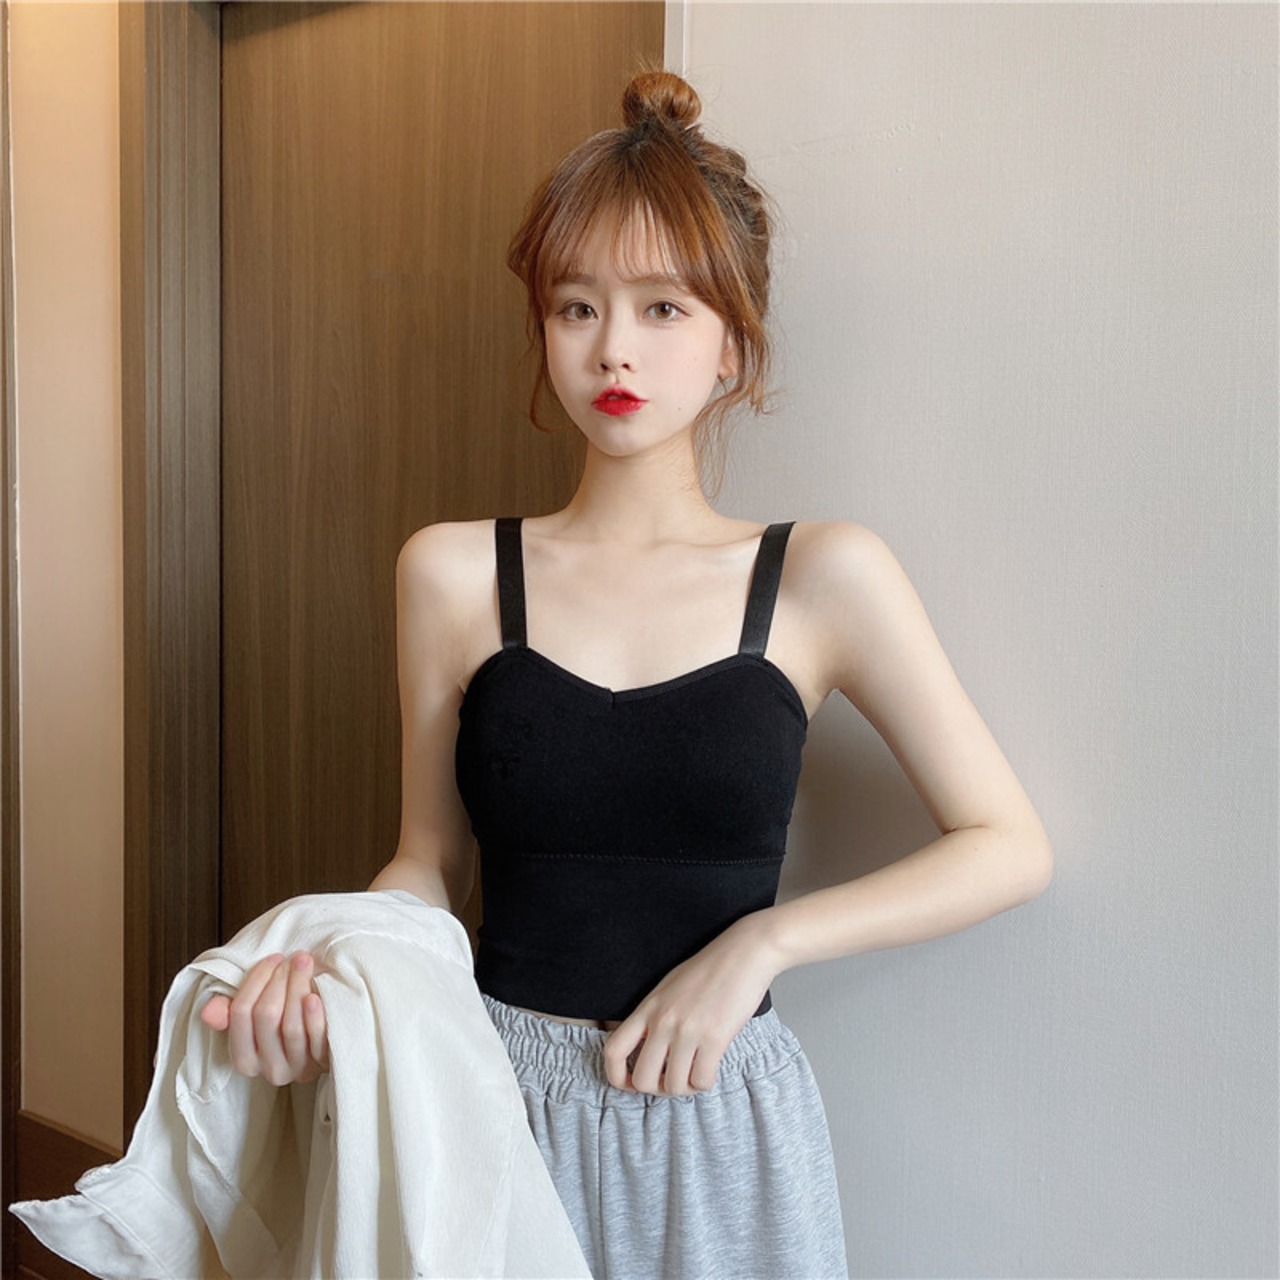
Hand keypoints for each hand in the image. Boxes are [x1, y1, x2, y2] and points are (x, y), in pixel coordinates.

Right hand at [199, 951, 329, 1084]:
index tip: (273, 958)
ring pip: (291, 1026)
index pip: (241, 1013)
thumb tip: (207, 1012)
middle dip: (279, 980)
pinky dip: (314, 1015)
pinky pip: (316, 1038)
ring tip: (305, 964)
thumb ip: (229, 1011)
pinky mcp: (321, 1062)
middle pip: (267, 1016)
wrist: (322, 1042)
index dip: (256, 980)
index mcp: (244, 1058)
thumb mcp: (253, 1018)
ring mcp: (296, 1067)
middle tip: (294, 959)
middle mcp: (268, 1068)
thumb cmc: (284, 1022)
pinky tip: (314, 996)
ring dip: (297, 988)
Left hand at [602, 916, 780, 1096]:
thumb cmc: (709, 969)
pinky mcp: (714, 1037)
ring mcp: (687, 1029)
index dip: (615, 1076)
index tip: (630, 1083)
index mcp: (648, 1007)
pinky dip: (705, 1082)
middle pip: (642, 1079)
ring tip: (695, 1072)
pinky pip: (701, 1081)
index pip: (614, 1050)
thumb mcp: (669, 988)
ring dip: (685, 1087)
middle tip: (672, 1080)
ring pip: (673, 1085)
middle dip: (657, 1088)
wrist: (744, 953)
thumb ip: (654, 1016)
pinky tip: (710, 1067)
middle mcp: (663, 1020)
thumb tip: (648, 1048)